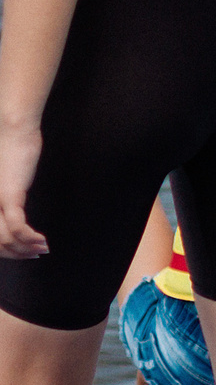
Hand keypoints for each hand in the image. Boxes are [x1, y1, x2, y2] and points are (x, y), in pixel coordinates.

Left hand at [0, 121, 47, 258]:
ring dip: (25, 249)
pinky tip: (41, 240)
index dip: (5, 249)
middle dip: (14, 254)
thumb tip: (14, 208)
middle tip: (32, 255)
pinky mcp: (9, 196)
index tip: (22, 252)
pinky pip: (16, 227)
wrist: (11, 129)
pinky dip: (29, 238)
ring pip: (5, 239)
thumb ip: (7, 194)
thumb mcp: (7, 176)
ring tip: (41, 248)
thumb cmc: (9, 148)